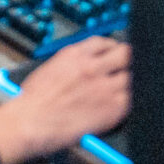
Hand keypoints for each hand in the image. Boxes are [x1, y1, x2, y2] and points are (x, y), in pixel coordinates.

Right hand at [0, 36, 131, 163]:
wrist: (32, 121)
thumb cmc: (34, 100)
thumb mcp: (51, 68)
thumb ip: (72, 62)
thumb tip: (84, 63)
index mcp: (75, 54)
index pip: (104, 42)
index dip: (111, 48)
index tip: (113, 52)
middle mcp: (92, 67)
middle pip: (124, 54)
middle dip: (126, 59)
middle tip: (125, 67)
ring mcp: (105, 87)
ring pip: (131, 76)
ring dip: (128, 81)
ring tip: (123, 87)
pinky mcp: (113, 107)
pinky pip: (131, 99)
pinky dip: (128, 100)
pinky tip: (121, 103)